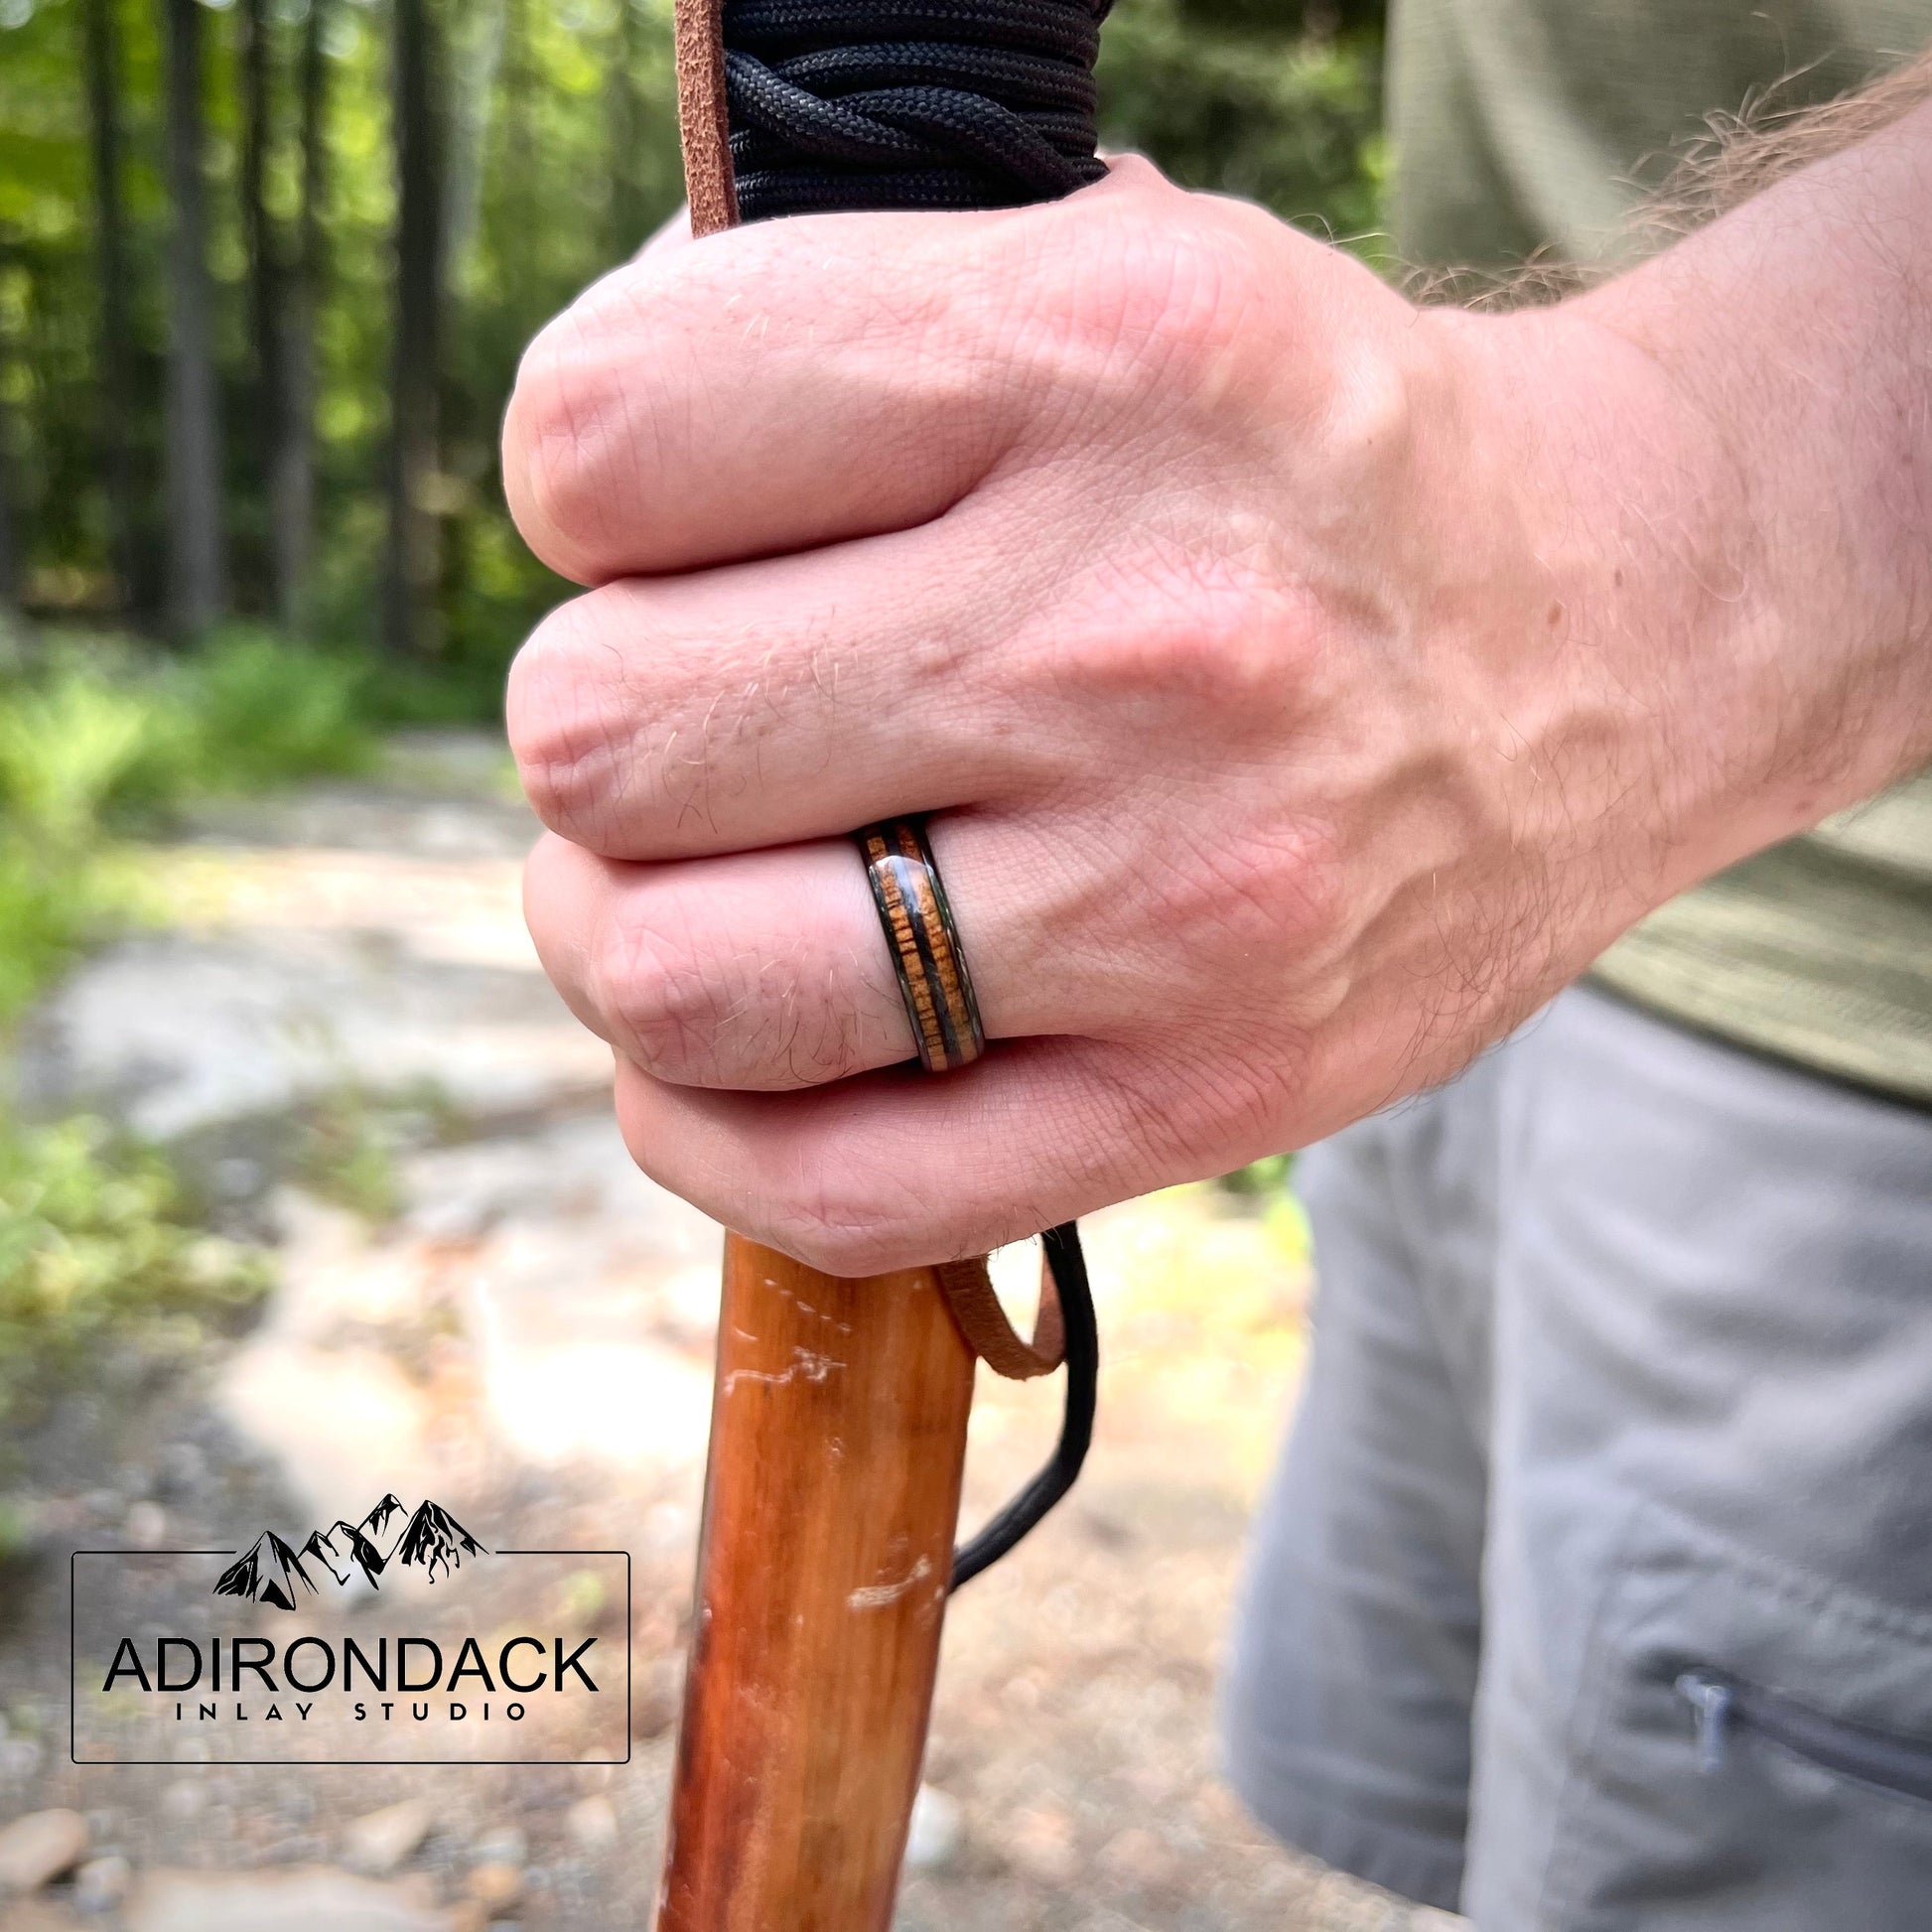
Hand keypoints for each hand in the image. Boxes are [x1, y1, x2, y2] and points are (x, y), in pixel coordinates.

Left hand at [500, 153, 1921, 1272]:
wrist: (1615, 638)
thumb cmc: (1305, 462)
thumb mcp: (1117, 272)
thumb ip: (831, 326)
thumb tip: (576, 474)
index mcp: (1092, 364)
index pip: (605, 441)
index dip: (578, 485)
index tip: (662, 523)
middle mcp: (1131, 639)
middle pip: (602, 734)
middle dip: (595, 722)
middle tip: (690, 714)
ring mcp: (1173, 901)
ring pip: (674, 980)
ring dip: (617, 933)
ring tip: (690, 878)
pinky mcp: (1201, 1101)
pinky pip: (826, 1192)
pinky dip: (704, 1128)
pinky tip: (737, 1048)